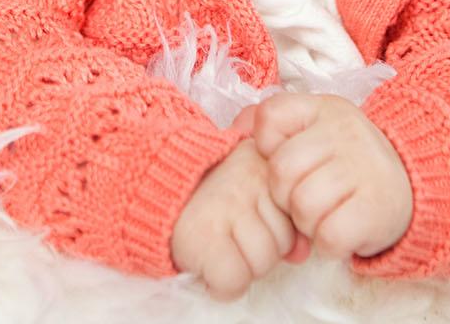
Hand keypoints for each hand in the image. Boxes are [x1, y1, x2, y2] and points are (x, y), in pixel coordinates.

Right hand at [171, 139, 296, 299]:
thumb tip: (302, 253)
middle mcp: (249, 180)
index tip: (249, 220)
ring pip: (262, 263)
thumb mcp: (249, 193)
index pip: (295, 216)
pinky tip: (209, 267)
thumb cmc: (206, 196)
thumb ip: (282, 217)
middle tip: (228, 234)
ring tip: (218, 245)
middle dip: (259, 249)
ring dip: (242, 267)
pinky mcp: (204, 236)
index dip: (274, 228)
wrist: (147, 187)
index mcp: (264, 164)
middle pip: (282, 242)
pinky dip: (222, 285)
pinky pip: (234, 279)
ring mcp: (226, 206)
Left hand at [248, 93, 412, 259]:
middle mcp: (345, 133)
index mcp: (325, 109)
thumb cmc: (350, 163)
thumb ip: (274, 126)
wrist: (413, 187)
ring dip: (307, 222)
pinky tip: (342, 230)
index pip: (270, 118)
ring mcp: (364, 168)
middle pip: (280, 171)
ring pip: (302, 205)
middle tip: (309, 197)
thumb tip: (237, 126)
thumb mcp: (316, 131)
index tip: (294, 161)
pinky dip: (328, 243)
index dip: (268, 148)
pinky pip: (327, 234)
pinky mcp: (376, 209)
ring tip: (327, 213)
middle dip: (285, 195)